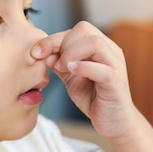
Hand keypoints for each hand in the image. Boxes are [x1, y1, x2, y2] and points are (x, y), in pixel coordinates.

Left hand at [31, 21, 136, 139]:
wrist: (114, 122)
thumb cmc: (94, 98)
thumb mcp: (71, 78)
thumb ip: (59, 64)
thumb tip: (43, 53)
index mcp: (99, 47)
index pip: (76, 30)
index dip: (53, 38)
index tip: (36, 52)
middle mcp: (110, 51)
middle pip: (85, 29)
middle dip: (62, 43)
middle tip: (54, 62)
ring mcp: (116, 65)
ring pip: (95, 43)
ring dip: (72, 53)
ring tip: (63, 68)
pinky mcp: (116, 82)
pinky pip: (102, 68)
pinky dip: (83, 67)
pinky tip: (71, 71)